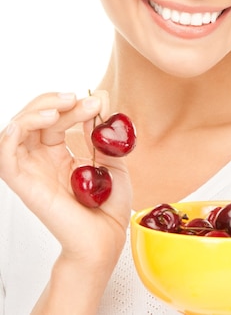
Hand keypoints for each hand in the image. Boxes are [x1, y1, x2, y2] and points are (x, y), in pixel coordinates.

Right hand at [0, 91, 131, 268]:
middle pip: (33, 119)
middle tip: (79, 99)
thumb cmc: (109, 207)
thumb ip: (103, 134)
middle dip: (54, 102)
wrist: (107, 239)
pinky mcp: (25, 184)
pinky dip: (12, 134)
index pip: (55, 119)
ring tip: (58, 108)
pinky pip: (5, 157)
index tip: (98, 102)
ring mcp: (32, 171)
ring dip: (34, 112)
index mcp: (59, 154)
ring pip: (15, 131)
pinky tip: (31, 123)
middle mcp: (41, 160)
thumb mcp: (113, 161)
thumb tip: (98, 103)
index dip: (72, 105)